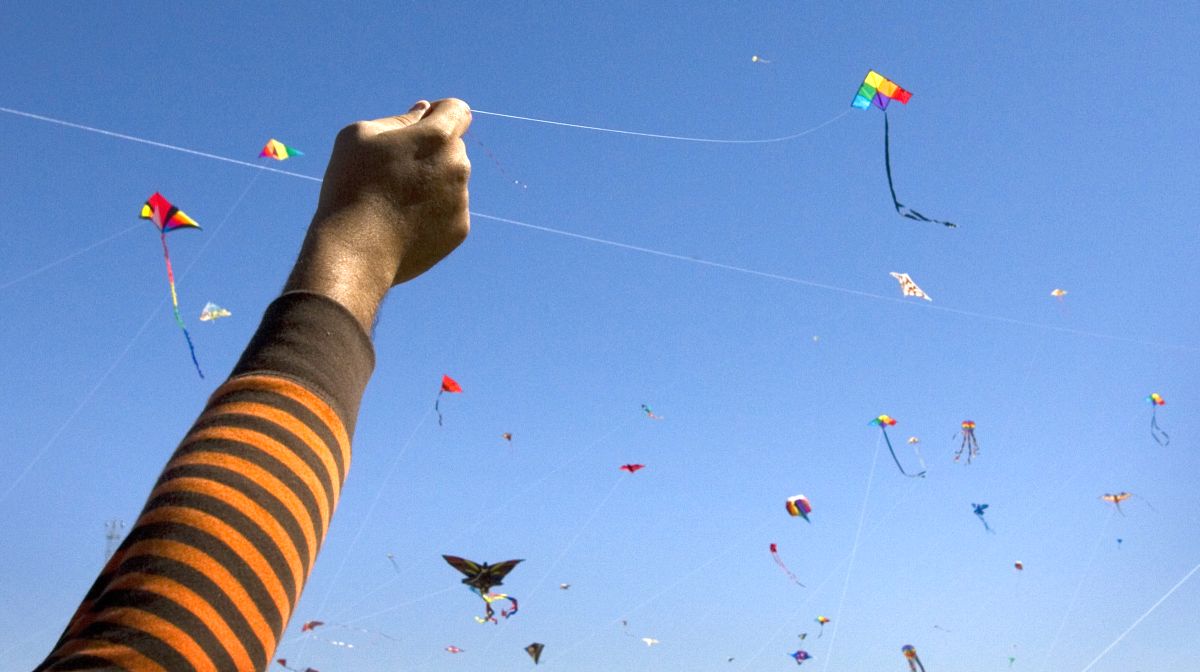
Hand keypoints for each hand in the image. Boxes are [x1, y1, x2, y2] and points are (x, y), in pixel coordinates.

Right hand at [286, 99, 472, 329]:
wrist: (357, 249)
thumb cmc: (351, 185)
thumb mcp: (360, 136)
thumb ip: (399, 119)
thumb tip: (424, 112)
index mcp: (438, 137)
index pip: (458, 111)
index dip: (440, 113)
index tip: (422, 125)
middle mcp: (458, 166)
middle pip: (452, 148)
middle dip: (431, 152)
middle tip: (394, 170)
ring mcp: (461, 200)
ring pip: (451, 181)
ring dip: (431, 183)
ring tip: (394, 201)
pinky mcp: (459, 230)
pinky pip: (448, 211)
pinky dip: (431, 212)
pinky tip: (402, 222)